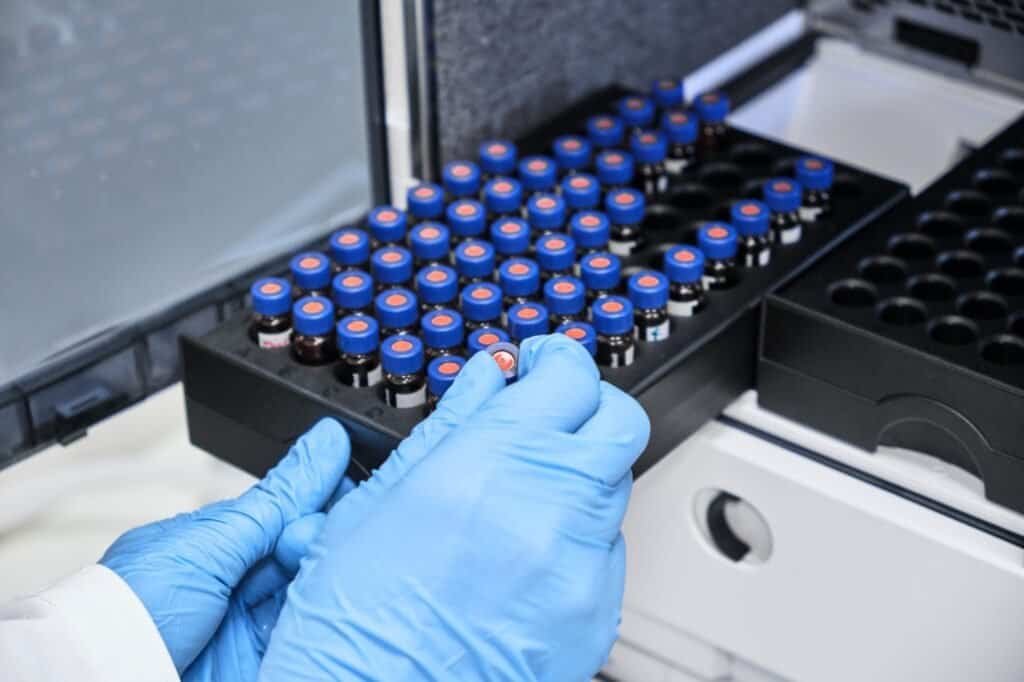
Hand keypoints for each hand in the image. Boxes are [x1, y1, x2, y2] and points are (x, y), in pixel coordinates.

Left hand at [101, 418, 353, 678]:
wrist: (105, 679)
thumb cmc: (129, 612)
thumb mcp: (212, 542)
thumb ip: (279, 499)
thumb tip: (325, 442)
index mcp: (219, 544)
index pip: (289, 512)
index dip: (320, 500)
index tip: (349, 486)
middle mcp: (238, 583)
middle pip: (305, 552)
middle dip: (319, 536)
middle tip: (320, 533)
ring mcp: (253, 626)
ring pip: (314, 591)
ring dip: (324, 575)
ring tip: (328, 563)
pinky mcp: (269, 663)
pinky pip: (312, 637)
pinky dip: (326, 618)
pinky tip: (336, 600)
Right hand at [260, 334, 650, 681]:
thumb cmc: (357, 622)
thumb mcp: (382, 498)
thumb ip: (453, 422)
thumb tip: (489, 375)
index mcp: (492, 463)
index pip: (570, 375)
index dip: (554, 360)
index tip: (537, 365)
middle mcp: (551, 508)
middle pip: (620, 421)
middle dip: (587, 407)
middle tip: (547, 418)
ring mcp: (582, 566)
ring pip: (615, 485)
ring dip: (578, 474)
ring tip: (519, 500)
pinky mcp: (598, 614)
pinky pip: (607, 551)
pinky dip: (575, 538)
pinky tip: (523, 559)